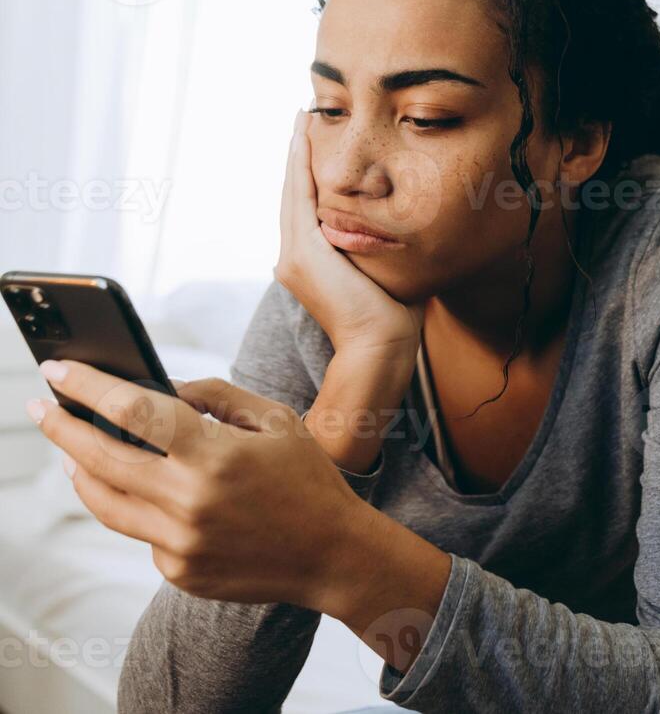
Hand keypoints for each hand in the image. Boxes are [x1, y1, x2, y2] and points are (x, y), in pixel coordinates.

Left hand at [27, 359, 363, 608]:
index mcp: (216, 455)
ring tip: (72, 449)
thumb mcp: (276, 420)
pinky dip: (141, 505)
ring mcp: (179, 543)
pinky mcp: (178, 570)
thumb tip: (159, 388)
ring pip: (104, 501)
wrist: (334, 555)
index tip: (57, 371)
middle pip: (99, 458)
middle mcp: (189, 502)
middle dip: (62, 428)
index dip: (88, 387)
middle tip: (42, 408)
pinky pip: (141, 530)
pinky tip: (156, 493)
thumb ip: (215, 395)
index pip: (131, 410)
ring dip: (80, 470)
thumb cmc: (309, 480)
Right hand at [275, 108, 424, 360]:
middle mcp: (293, 256)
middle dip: (300, 154)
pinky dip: (300, 165)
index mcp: (310, 262)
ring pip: (293, 190)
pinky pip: (299, 196)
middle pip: (295, 193)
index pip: (307, 207)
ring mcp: (294, 255)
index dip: (310, 173)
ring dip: (297, 151)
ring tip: (302, 116)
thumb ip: (384, 246)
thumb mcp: (384, 269)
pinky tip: (303, 136)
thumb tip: (409, 224)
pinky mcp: (302, 252)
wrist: (379, 346)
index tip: (318, 141)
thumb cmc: (393, 315)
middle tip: (305, 115)